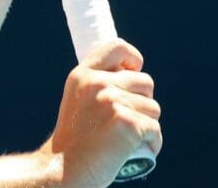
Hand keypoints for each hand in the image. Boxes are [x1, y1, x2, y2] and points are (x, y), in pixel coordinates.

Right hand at [44, 39, 161, 187]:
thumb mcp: (78, 100)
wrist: (61, 170)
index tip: (131, 76)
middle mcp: (97, 83)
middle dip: (142, 103)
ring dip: (146, 126)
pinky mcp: (128, 123)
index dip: (133, 60)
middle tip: (121, 122)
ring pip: (154, 109)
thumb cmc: (75, 140)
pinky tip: (131, 151)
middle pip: (145, 82)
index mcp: (83, 74)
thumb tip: (134, 74)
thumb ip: (99, 83)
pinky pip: (155, 130)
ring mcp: (112, 101)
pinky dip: (150, 144)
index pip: (118, 47)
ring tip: (123, 139)